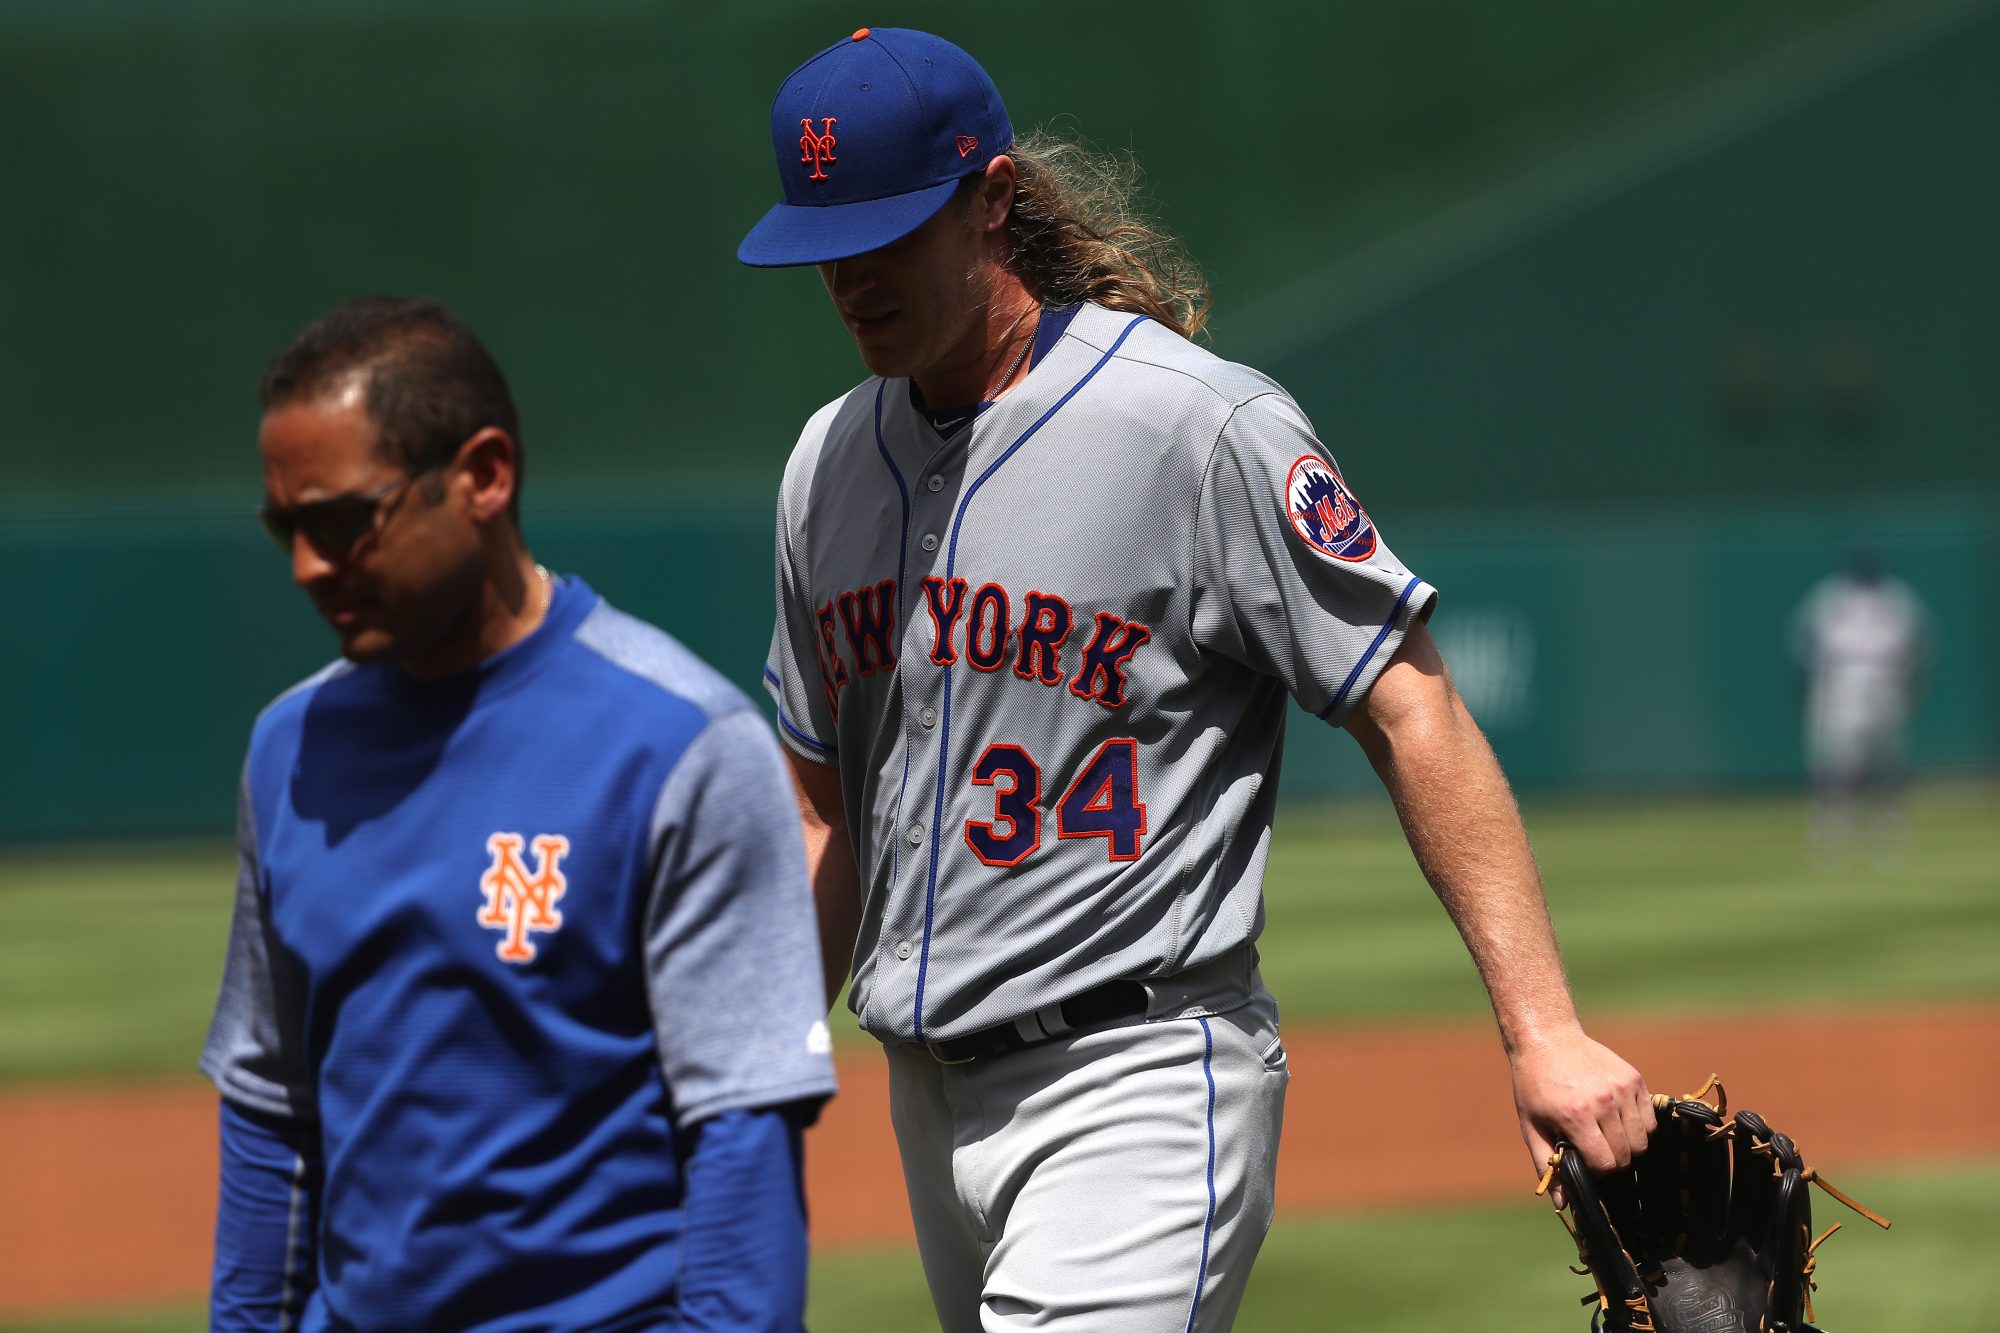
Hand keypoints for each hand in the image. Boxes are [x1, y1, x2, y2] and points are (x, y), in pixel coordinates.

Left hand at [1510, 1028, 1651, 1199]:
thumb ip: (1545, 1164)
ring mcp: (1622, 1089)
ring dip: (1627, 1145)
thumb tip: (1562, 1203)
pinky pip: (1649, 1119)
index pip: (1605, 1164)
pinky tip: (1618, 1119)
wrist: (1548, 1038)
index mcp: (1576, 1115)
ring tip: (1605, 1134)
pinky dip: (1638, 1127)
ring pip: (1642, 1140)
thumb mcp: (1530, 1124)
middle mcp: (1603, 1102)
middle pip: (1626, 1155)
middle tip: (1594, 1147)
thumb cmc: (1534, 1084)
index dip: (1596, 1170)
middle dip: (1612, 1159)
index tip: (1584, 1159)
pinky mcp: (1634, 1079)